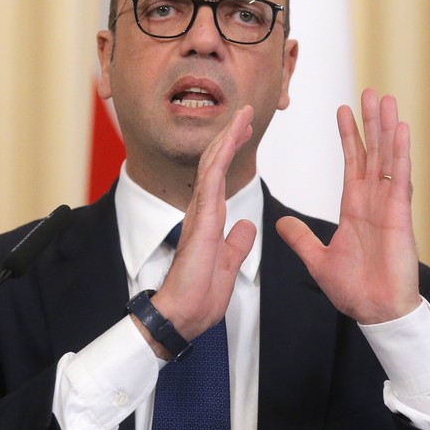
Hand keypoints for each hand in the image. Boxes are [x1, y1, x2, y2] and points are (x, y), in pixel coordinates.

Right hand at [150, 106, 257, 340]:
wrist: (183, 316)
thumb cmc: (200, 298)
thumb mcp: (228, 265)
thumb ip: (237, 243)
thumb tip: (247, 226)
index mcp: (209, 221)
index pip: (221, 177)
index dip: (231, 152)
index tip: (244, 133)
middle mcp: (202, 212)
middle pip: (216, 164)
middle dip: (231, 136)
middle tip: (246, 113)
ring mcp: (200, 214)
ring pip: (213, 165)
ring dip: (228, 137)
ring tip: (243, 115)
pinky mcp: (201, 220)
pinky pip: (212, 180)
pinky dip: (221, 156)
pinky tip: (230, 137)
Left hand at [276, 89, 420, 323]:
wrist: (375, 313)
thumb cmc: (354, 290)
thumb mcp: (317, 259)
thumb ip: (301, 238)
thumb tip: (282, 223)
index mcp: (354, 208)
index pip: (352, 162)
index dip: (348, 136)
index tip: (343, 110)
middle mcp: (373, 201)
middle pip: (372, 152)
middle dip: (370, 122)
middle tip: (370, 91)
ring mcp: (388, 206)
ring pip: (388, 158)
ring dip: (386, 128)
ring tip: (386, 99)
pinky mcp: (400, 216)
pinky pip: (400, 178)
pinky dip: (401, 153)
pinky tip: (401, 129)